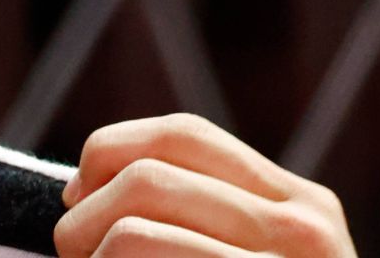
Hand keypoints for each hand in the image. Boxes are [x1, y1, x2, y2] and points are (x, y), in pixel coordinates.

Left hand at [53, 113, 356, 256]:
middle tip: (72, 253)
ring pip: (133, 230)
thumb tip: (78, 188)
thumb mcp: (244, 254)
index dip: (106, 152)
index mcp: (300, 204)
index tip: (75, 196)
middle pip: (147, 178)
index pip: (182, 134)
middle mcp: (306, 228)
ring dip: (89, 253)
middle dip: (84, 216)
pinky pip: (140, 253)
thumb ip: (194, 215)